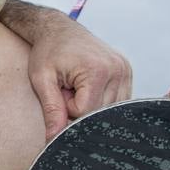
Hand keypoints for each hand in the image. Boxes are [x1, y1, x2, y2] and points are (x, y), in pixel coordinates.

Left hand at [29, 21, 132, 139]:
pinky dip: (100, 99)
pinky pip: (116, 102)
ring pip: (109, 111)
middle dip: (80, 107)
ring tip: (79, 84)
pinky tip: (90, 85)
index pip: (84, 112)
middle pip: (99, 113)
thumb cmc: (48, 51)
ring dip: (91, 104)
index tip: (61, 89)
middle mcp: (118, 70)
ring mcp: (126, 71)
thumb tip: (54, 139)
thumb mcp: (42, 79)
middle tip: (69, 85)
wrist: (58, 29)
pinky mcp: (128, 73)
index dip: (67, 107)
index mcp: (98, 70)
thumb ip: (51, 110)